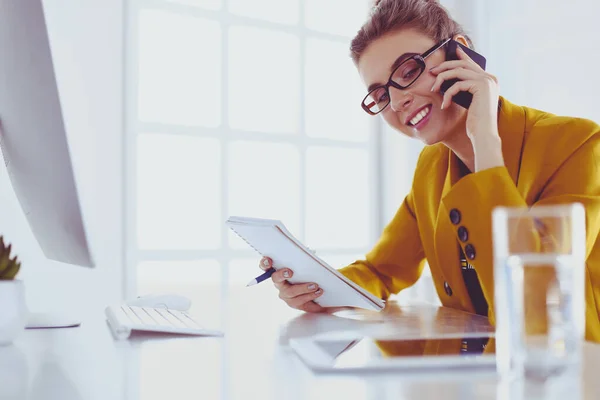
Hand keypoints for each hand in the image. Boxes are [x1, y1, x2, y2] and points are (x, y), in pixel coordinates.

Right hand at [258, 256, 324, 312]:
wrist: (317, 288)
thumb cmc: (307, 271)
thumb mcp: (306, 263)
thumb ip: (305, 257)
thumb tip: (311, 253)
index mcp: (278, 271)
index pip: (266, 266)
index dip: (265, 263)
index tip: (269, 260)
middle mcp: (279, 284)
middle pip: (276, 280)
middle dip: (281, 275)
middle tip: (290, 272)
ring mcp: (286, 295)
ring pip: (291, 293)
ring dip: (303, 289)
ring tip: (315, 286)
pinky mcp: (296, 304)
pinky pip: (301, 303)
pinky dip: (311, 297)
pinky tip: (319, 293)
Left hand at [430, 46, 503, 170]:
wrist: (484, 133)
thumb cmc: (476, 121)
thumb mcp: (469, 101)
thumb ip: (465, 88)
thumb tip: (450, 78)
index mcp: (489, 80)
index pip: (472, 63)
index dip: (461, 56)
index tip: (452, 51)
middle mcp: (490, 78)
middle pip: (463, 64)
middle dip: (445, 66)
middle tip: (432, 71)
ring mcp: (487, 81)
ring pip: (458, 71)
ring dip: (442, 79)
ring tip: (433, 89)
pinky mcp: (481, 86)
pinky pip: (457, 84)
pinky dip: (448, 94)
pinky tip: (444, 105)